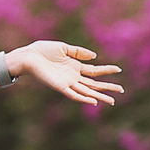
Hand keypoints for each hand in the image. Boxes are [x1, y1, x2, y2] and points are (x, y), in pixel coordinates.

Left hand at [6, 41, 123, 105]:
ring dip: (99, 96)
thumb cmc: (42, 51)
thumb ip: (79, 52)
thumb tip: (94, 56)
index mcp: (74, 66)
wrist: (28, 56)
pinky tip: (93, 101)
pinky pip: (73, 94)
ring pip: (87, 91)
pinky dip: (83, 98)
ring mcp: (67, 82)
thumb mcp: (64, 48)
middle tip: (121, 90)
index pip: (95, 71)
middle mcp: (72, 76)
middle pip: (94, 84)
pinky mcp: (59, 86)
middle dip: (107, 87)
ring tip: (112, 101)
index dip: (107, 70)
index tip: (119, 70)